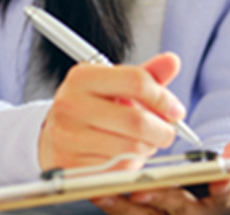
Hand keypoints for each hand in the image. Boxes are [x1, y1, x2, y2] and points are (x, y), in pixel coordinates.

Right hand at [38, 52, 186, 171]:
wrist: (55, 136)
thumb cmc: (91, 109)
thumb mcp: (115, 86)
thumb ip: (146, 75)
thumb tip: (172, 61)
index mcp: (83, 77)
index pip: (136, 81)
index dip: (163, 98)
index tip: (175, 110)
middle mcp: (71, 104)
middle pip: (137, 121)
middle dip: (162, 131)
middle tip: (165, 132)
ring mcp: (68, 136)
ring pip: (131, 149)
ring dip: (147, 149)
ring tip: (140, 143)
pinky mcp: (71, 165)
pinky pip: (118, 169)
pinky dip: (130, 166)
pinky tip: (124, 156)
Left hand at [90, 138, 229, 214]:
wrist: (208, 207)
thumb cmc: (220, 189)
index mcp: (225, 206)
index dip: (226, 192)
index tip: (219, 181)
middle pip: (181, 210)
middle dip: (162, 198)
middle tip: (143, 186)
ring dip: (126, 206)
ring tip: (106, 188)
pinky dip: (115, 205)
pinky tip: (99, 191)